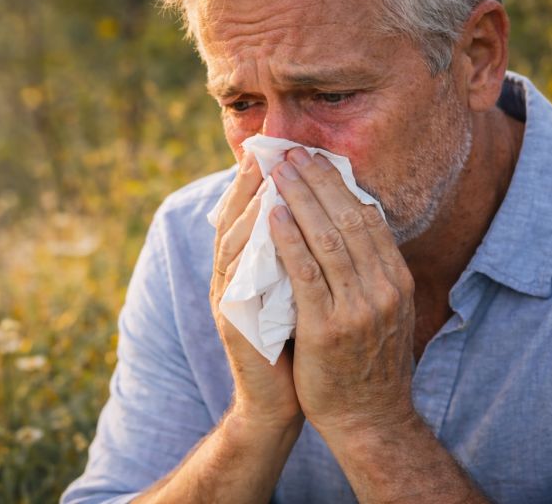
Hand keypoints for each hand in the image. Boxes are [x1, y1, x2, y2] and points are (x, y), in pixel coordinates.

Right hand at [211, 154, 302, 430]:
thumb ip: (298, 260)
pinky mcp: (233, 321)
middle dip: (252, 182)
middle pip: (235, 219)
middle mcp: (233, 280)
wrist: (281, 402)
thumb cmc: (297, 346)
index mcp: (248, 272)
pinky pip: (240, 273)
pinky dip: (253, 243)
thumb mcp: (298, 294)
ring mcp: (230, 299)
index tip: (276, 150)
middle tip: (269, 150)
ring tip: (268, 172)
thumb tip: (321, 219)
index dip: (257, 183)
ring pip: (234, 240)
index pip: (249, 217)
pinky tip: (268, 219)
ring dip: (250, 204)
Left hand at [269, 147, 417, 442]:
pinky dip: (289, 240)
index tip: (317, 158)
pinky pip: (306, 273)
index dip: (340, 183)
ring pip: (327, 238)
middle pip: (348, 218)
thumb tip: (354, 225)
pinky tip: (272, 216)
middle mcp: (383, 288)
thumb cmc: (369, 363)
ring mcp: (358, 308)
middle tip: (293, 152)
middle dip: (318, 180)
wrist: (370, 419)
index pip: (368, 217)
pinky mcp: (328, 328)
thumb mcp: (385, 311)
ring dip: (300, 198)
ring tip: (278, 171)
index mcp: (396, 279)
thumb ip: (372, 271)